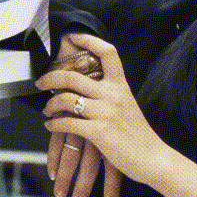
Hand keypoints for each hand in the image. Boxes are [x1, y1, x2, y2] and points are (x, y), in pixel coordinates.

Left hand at [37, 32, 168, 188]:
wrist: (155, 159)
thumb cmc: (141, 137)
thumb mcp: (129, 107)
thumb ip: (112, 97)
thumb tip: (90, 91)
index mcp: (121, 87)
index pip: (107, 53)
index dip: (89, 40)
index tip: (73, 37)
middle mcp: (113, 95)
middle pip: (73, 76)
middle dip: (50, 77)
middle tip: (41, 82)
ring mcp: (106, 113)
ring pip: (66, 99)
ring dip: (50, 104)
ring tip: (47, 110)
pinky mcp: (99, 132)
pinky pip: (67, 123)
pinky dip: (54, 124)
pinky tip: (51, 126)